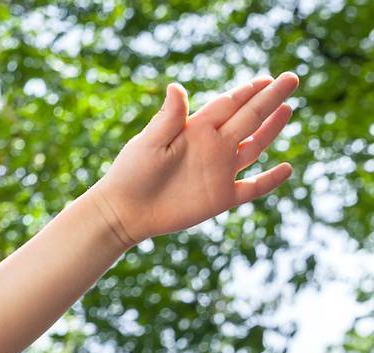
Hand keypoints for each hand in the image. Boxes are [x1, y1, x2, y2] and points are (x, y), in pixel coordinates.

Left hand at [87, 71, 299, 248]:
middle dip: (269, 99)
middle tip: (291, 79)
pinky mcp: (220, 198)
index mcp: (195, 129)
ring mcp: (219, 172)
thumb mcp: (149, 143)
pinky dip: (270, 180)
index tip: (268, 78)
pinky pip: (253, 188)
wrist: (124, 211)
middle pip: (248, 118)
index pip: (228, 104)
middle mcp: (212, 146)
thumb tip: (176, 86)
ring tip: (288, 109)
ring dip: (271, 130)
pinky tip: (287, 168)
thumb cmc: (131, 173)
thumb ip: (168, 118)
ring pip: (253, 146)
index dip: (248, 91)